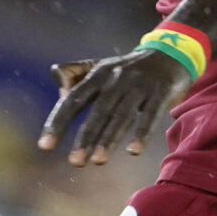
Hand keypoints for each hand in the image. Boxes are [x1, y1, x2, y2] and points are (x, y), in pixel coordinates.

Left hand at [39, 49, 192, 166]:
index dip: (58, 122)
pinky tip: (133, 151)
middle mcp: (117, 77)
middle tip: (75, 162)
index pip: (74, 99)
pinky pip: (150, 115)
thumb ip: (75, 74)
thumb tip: (60, 92)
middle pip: (98, 110)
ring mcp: (140, 84)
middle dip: (85, 137)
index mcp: (98, 73)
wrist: (171, 53)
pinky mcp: (161, 92)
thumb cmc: (129, 68)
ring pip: (122, 115)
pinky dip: (142, 133)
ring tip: (97, 161)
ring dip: (109, 139)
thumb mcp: (101, 65)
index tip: (45, 145)